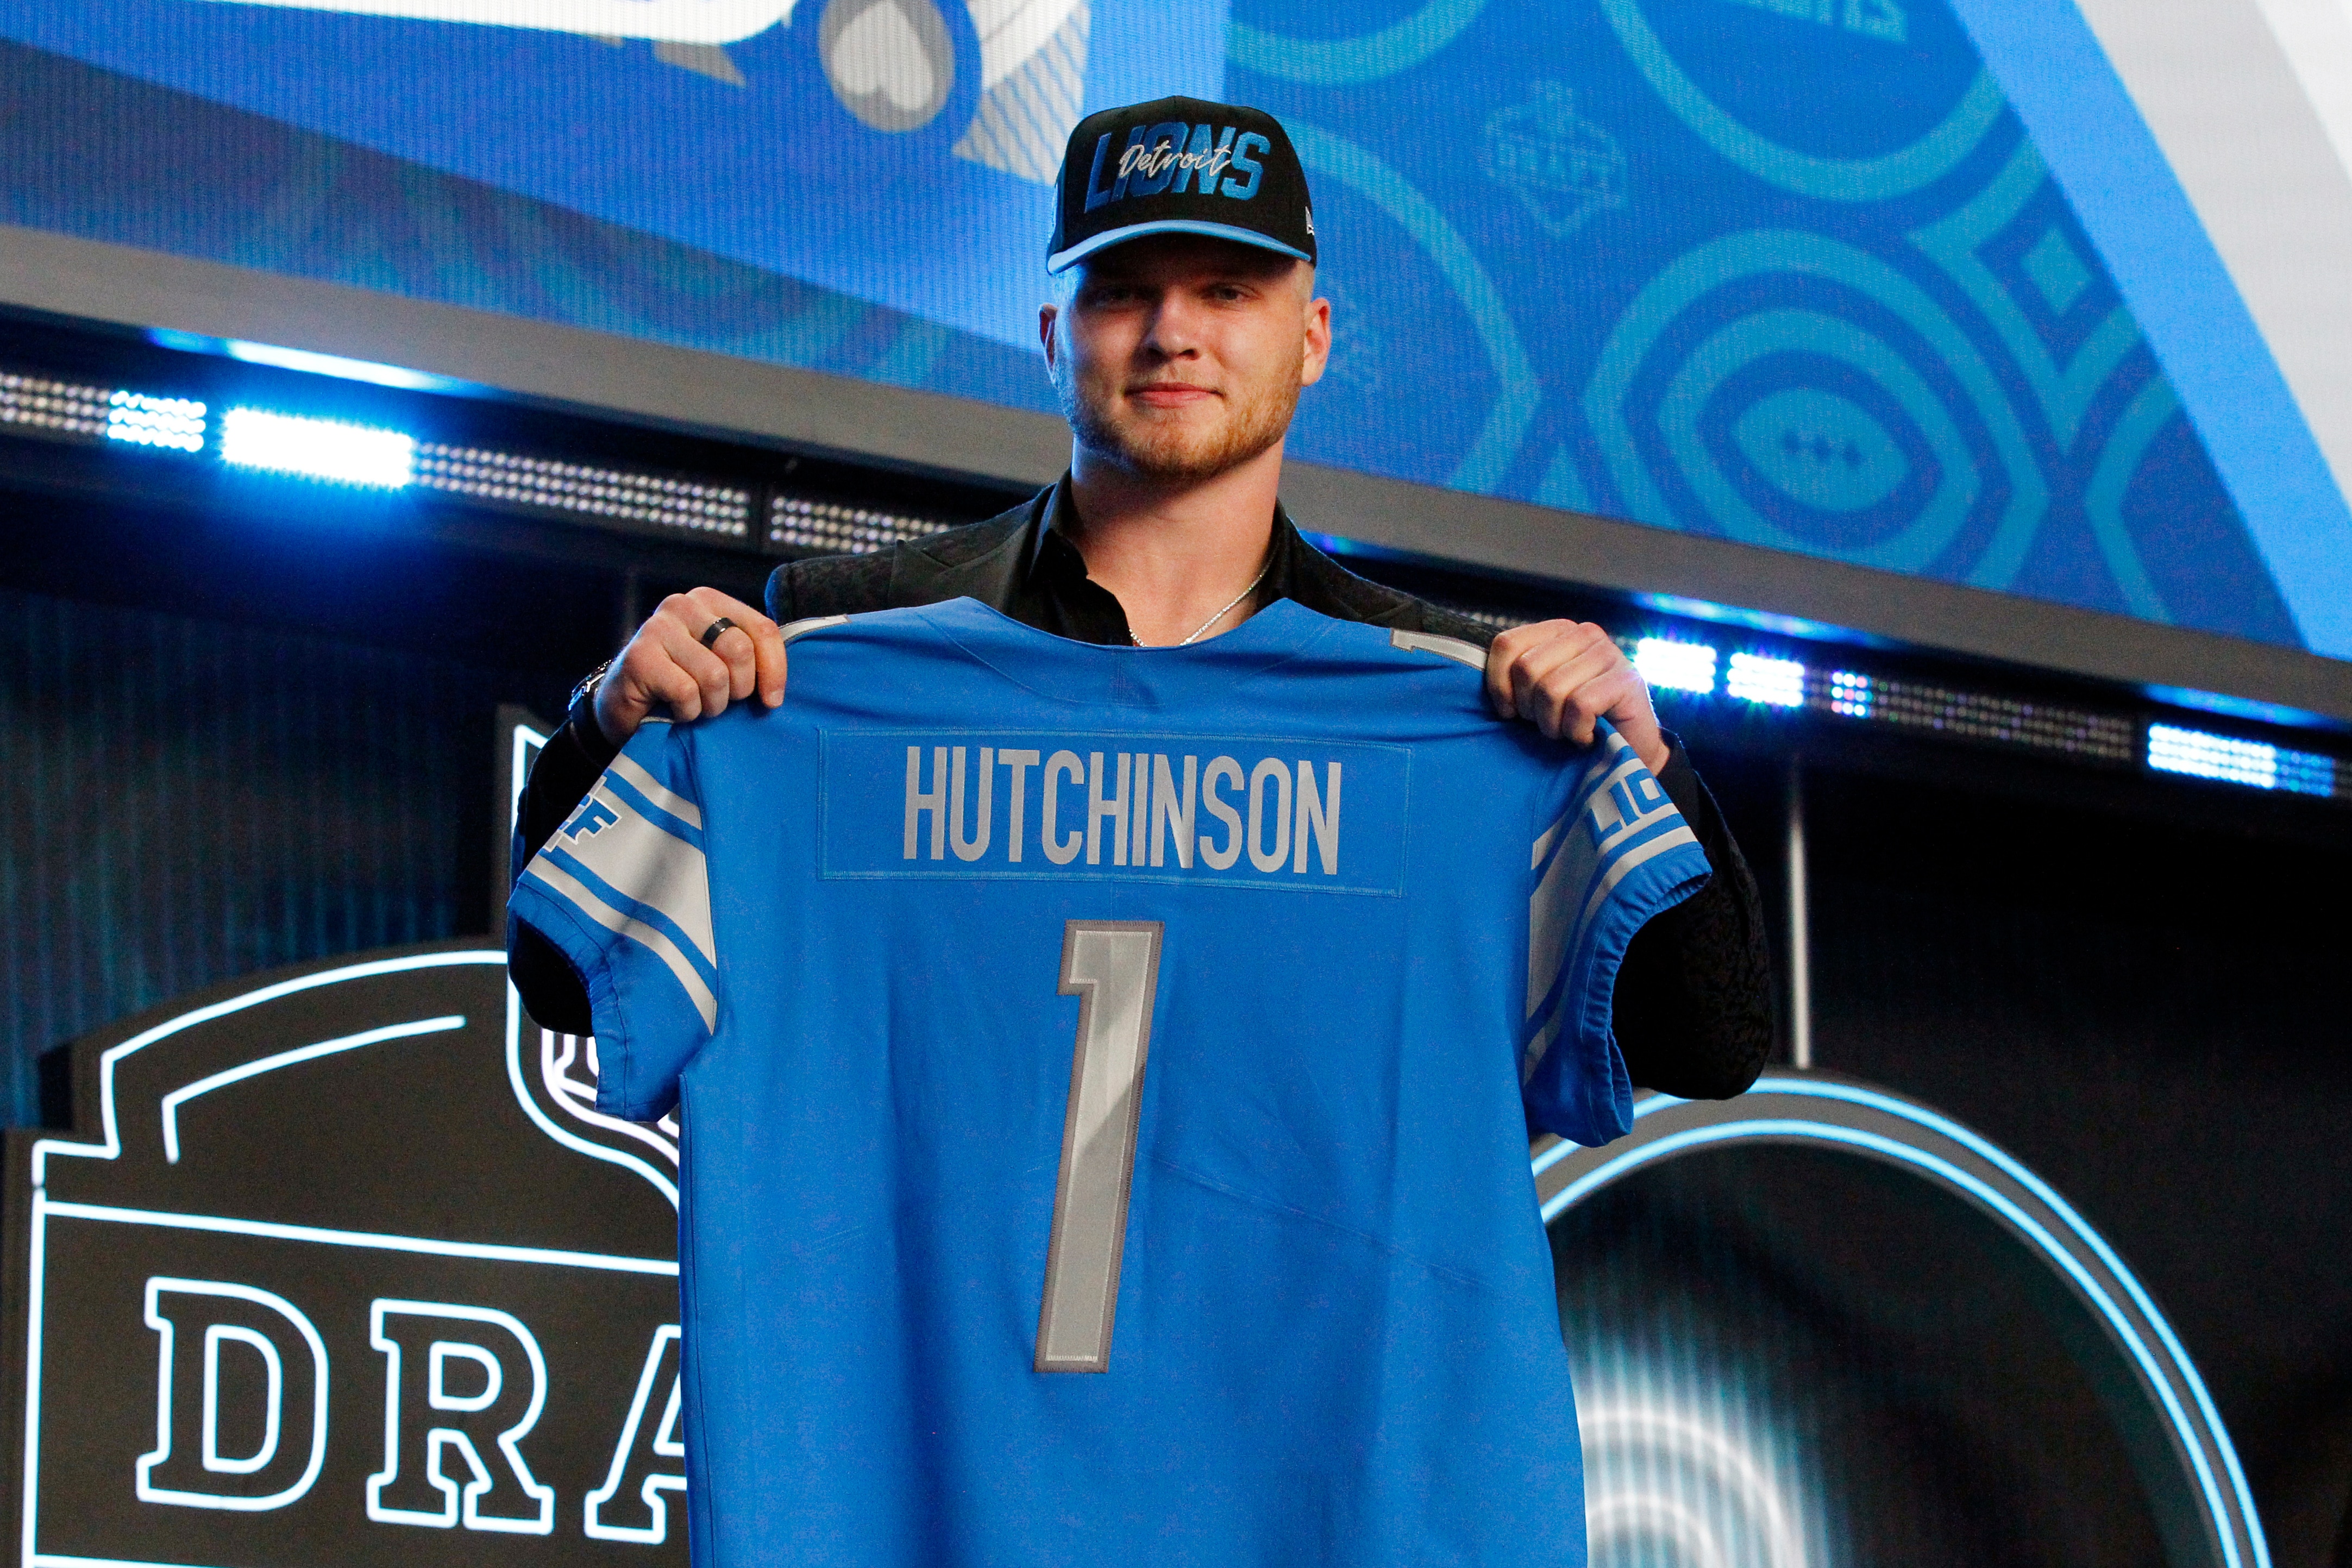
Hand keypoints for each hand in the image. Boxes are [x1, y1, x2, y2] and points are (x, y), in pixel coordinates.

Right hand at [592, 588, 786, 746]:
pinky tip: (674, 709)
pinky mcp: (640, 657)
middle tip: (721, 701)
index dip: (774, 670)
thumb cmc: (682, 684)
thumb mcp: (721, 664)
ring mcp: (658, 627)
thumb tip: (778, 690)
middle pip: (740, 651)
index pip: (762, 629)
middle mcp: (683, 605)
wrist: (625, 706)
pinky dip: (687, 712)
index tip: (772, 701)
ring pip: (715, 676)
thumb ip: (749, 658)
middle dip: (738, 689)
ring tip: (696, 705)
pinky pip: (687, 693)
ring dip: (711, 704)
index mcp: (710, 601)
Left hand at [1485, 620, 1670, 774]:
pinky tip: (1586, 737)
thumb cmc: (1577, 723)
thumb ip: (1518, 678)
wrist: (1631, 750)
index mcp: (1557, 631)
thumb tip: (1470, 677)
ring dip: (1554, 725)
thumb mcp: (1541, 695)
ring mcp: (1608, 654)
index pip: (1506, 644)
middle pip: (1527, 669)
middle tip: (1548, 726)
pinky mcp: (1627, 680)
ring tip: (1567, 733)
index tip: (1509, 713)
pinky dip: (1576, 732)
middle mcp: (1584, 634)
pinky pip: (1580, 706)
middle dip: (1530, 709)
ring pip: (1552, 689)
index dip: (1499, 685)